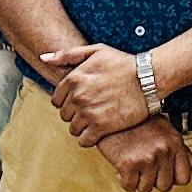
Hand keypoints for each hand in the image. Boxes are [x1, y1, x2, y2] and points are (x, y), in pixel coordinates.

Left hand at [39, 40, 155, 143]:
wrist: (148, 78)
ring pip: (73, 129)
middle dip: (74, 114)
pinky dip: (89, 139)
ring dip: (82, 127)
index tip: (79, 102)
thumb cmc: (123, 63)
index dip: (67, 102)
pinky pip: (84, 140)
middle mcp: (78, 97)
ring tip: (95, 122)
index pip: (56, 100)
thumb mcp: (96, 51)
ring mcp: (89, 113)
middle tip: (89, 111)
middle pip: (64, 115)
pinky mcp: (102, 127)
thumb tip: (43, 58)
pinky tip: (98, 132)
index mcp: (73, 79)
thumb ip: (67, 55)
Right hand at [98, 118, 191, 191]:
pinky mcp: (128, 164)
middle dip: (153, 179)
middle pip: (165, 186)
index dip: (171, 177)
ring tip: (133, 161)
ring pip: (146, 189)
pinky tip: (122, 164)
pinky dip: (124, 179)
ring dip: (137, 179)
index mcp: (175, 143)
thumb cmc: (140, 122)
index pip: (184, 178)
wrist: (111, 113)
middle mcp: (163, 151)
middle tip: (143, 164)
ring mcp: (146, 158)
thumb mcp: (166, 132)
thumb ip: (184, 154)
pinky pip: (129, 187)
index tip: (161, 169)